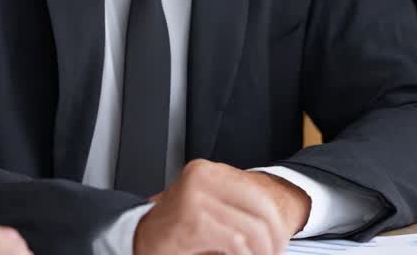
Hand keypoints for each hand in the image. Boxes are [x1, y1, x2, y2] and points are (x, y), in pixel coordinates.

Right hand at [134, 159, 307, 254]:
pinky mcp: (192, 220)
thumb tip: (274, 230)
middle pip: (259, 208)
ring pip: (250, 227)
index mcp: (206, 170)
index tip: (278, 242)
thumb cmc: (174, 228)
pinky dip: (244, 254)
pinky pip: (234, 240)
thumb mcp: (206, 208)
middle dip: (272, 238)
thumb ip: (235, 208)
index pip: (256, 193)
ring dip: (260, 251)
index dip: (274, 222)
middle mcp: (201, 177)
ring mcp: (196, 197)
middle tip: (273, 253)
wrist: (139, 238)